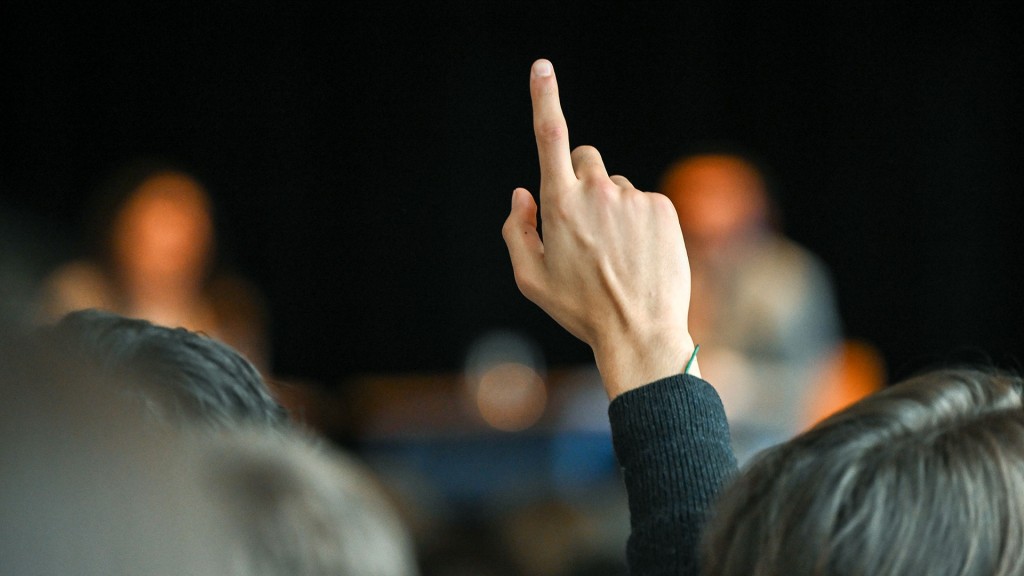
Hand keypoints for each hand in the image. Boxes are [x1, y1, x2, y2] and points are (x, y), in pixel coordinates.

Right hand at [502, 59, 697, 398]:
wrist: (640, 331)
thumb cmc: (580, 309)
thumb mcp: (531, 279)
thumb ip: (516, 231)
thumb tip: (521, 193)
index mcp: (560, 206)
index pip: (550, 138)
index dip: (544, 98)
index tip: (542, 67)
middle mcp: (598, 193)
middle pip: (584, 158)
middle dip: (580, 180)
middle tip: (585, 225)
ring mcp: (633, 198)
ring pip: (615, 185)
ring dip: (611, 207)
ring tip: (616, 254)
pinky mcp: (662, 206)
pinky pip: (642, 200)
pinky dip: (638, 221)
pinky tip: (638, 255)